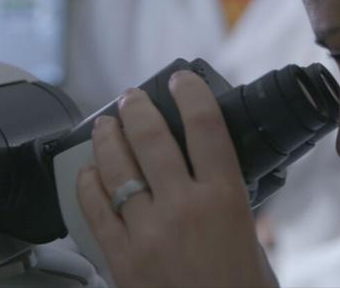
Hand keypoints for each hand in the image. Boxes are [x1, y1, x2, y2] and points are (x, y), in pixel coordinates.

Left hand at [77, 70, 277, 287]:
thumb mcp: (253, 244)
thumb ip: (232, 208)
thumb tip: (218, 184)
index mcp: (225, 200)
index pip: (206, 128)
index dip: (191, 94)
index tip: (181, 80)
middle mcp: (184, 209)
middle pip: (153, 139)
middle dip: (138, 108)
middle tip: (131, 97)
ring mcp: (148, 233)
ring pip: (118, 168)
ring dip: (108, 139)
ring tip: (105, 123)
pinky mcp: (121, 260)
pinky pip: (95, 211)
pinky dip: (87, 185)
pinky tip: (86, 171)